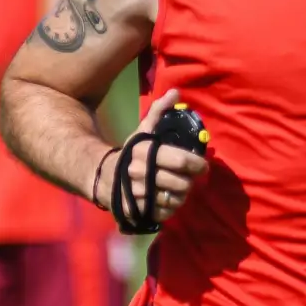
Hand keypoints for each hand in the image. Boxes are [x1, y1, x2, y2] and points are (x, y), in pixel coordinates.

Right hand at [113, 88, 209, 223]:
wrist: (102, 177)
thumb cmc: (130, 153)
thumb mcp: (142, 132)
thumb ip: (159, 112)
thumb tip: (175, 92)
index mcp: (146, 153)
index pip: (181, 160)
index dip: (198, 164)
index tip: (203, 166)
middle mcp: (142, 174)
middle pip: (181, 183)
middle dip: (190, 182)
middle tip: (191, 179)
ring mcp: (140, 195)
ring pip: (175, 199)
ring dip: (182, 195)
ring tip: (180, 189)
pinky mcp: (138, 212)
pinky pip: (165, 213)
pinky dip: (171, 208)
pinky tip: (168, 199)